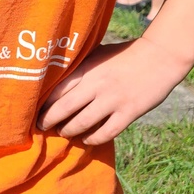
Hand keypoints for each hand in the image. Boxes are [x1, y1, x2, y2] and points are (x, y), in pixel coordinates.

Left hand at [37, 38, 186, 144]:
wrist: (160, 56)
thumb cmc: (122, 54)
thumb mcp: (96, 55)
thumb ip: (78, 67)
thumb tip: (54, 78)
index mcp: (86, 70)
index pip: (56, 91)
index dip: (42, 104)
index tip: (33, 110)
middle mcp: (96, 86)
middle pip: (64, 109)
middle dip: (48, 121)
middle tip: (41, 127)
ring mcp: (113, 100)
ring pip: (82, 123)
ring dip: (68, 131)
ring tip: (63, 132)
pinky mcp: (129, 112)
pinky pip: (106, 132)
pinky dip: (93, 139)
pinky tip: (86, 139)